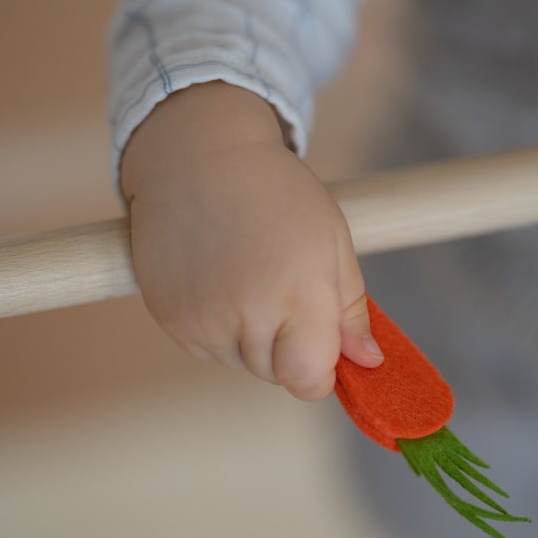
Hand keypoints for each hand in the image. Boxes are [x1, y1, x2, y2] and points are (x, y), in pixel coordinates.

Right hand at [121, 82, 382, 400]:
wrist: (197, 157)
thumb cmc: (277, 194)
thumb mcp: (332, 241)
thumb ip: (350, 311)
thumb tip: (367, 362)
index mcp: (299, 295)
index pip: (309, 381)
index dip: (320, 369)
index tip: (320, 342)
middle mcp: (247, 315)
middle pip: (276, 374)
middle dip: (286, 347)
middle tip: (279, 286)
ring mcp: (202, 320)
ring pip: (240, 362)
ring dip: (250, 338)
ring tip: (246, 277)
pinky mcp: (170, 318)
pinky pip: (206, 348)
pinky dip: (216, 328)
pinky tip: (217, 280)